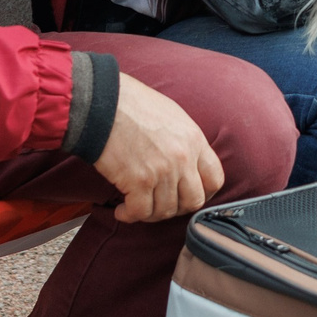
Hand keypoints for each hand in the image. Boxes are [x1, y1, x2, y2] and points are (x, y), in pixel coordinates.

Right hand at [92, 72, 224, 223]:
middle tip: (161, 204)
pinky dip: (129, 215)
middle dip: (177, 208)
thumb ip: (184, 142)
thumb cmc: (132, 105)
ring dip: (150, 213)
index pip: (215, 179)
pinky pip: (140, 212)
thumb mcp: (172, 116)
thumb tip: (187, 165)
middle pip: (193, 201)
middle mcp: (183, 158)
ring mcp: (162, 171)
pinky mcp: (138, 181)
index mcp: (194, 140)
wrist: (102, 102)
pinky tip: (122, 209)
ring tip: (137, 205)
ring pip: (165, 211)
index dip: (204, 193)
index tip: (188, 196)